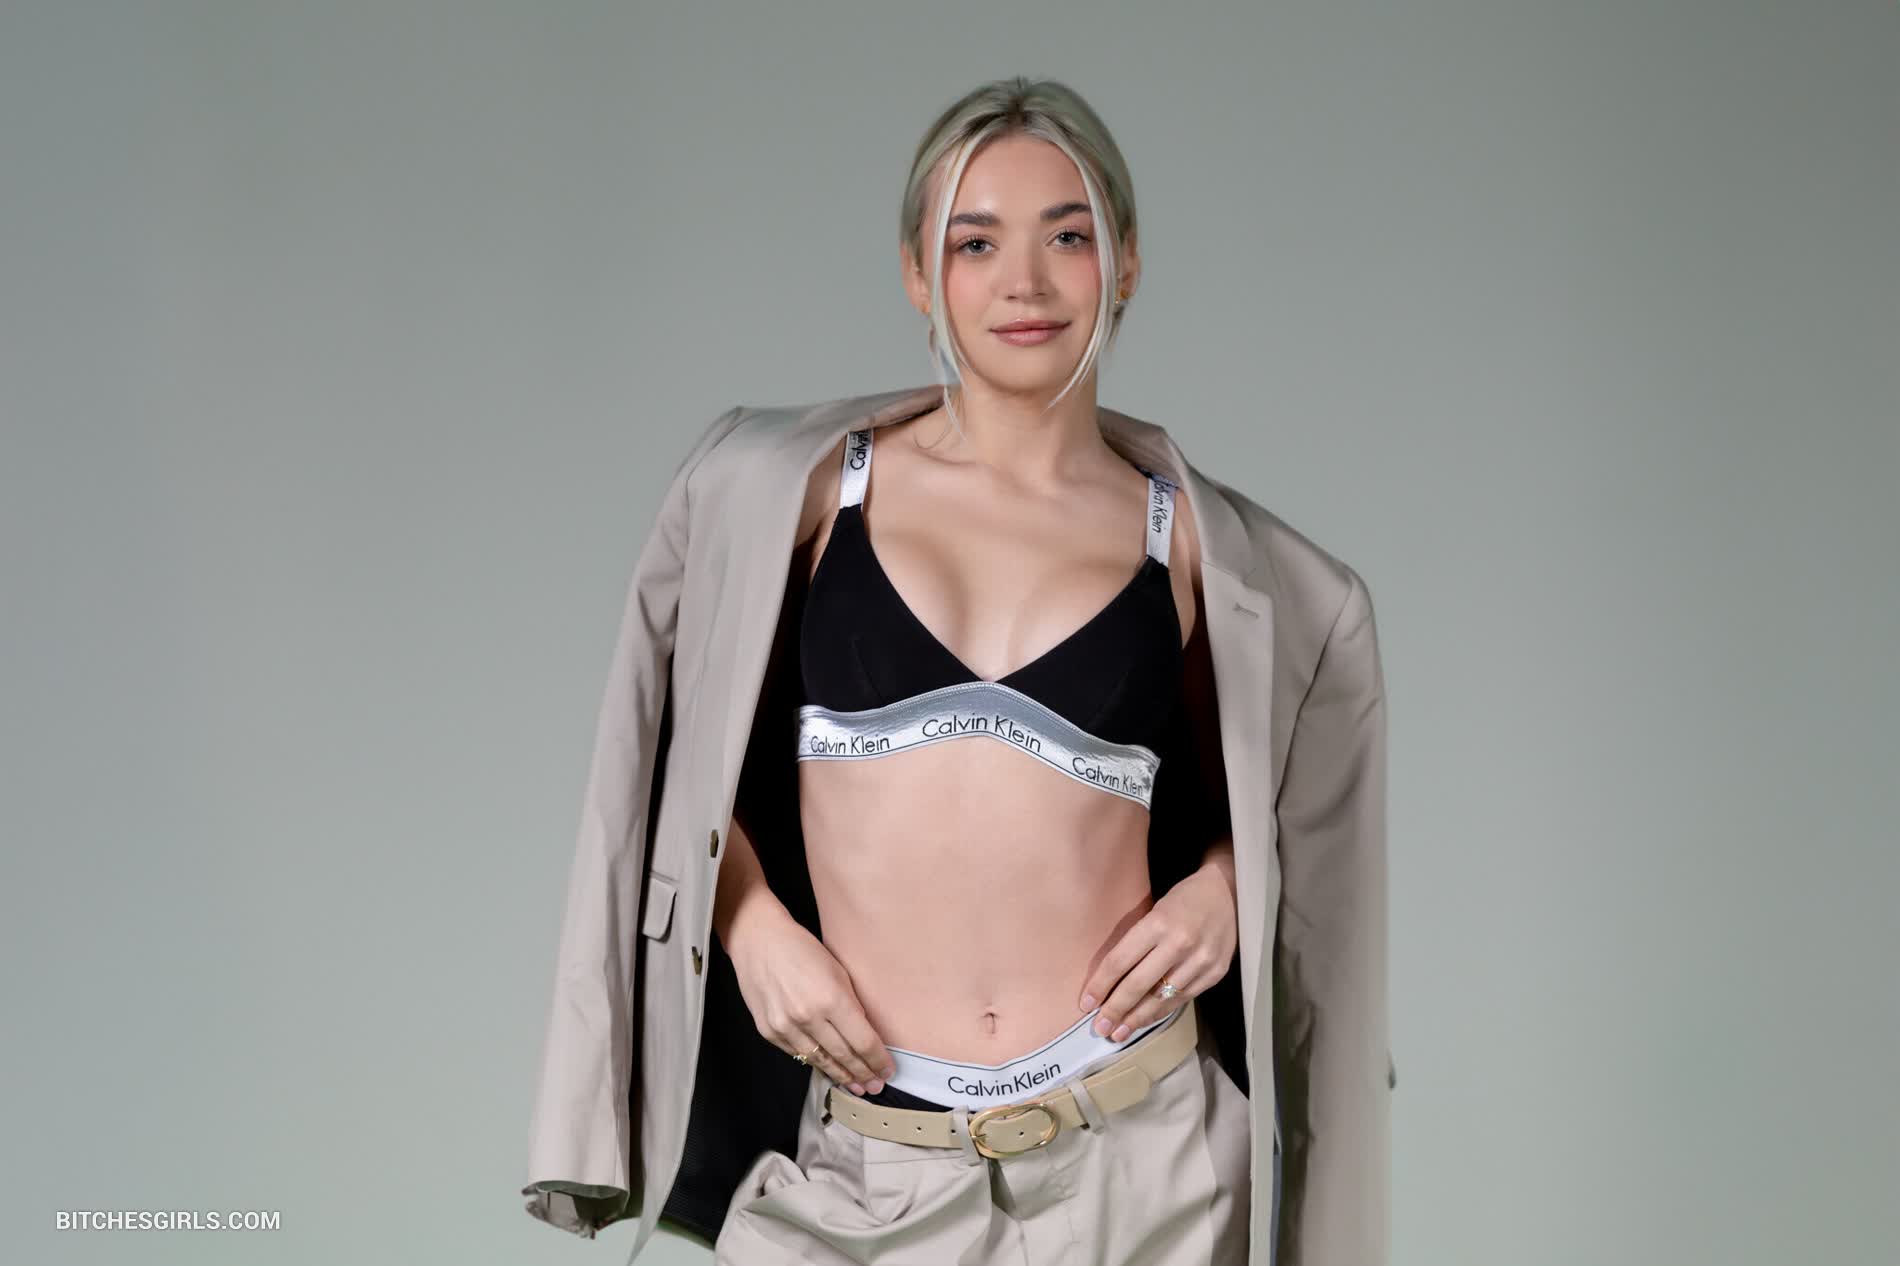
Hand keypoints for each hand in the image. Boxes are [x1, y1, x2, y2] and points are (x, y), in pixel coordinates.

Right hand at [727, 906, 895, 1095]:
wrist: (758, 940)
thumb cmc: (802, 949)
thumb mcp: (838, 971)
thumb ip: (852, 1005)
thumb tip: (866, 1037)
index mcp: (831, 998)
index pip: (863, 1041)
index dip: (878, 1060)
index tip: (887, 1070)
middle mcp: (808, 1017)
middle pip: (844, 1056)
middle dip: (863, 1073)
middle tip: (876, 1086)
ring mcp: (785, 1027)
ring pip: (820, 1061)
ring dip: (841, 1075)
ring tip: (856, 1085)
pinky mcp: (769, 1032)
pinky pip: (798, 1054)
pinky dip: (816, 1063)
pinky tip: (829, 1069)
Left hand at [1077, 867, 1237, 1040]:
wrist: (1228, 893)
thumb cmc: (1183, 899)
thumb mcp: (1155, 910)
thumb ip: (1137, 942)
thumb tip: (1110, 979)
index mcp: (1159, 922)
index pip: (1120, 961)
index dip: (1100, 985)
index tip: (1085, 1003)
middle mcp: (1179, 944)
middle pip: (1138, 985)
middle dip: (1115, 1010)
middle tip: (1100, 1027)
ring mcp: (1200, 961)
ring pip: (1161, 999)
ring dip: (1137, 1018)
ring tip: (1119, 1032)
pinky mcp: (1215, 974)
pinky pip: (1182, 999)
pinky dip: (1161, 1012)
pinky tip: (1145, 1020)